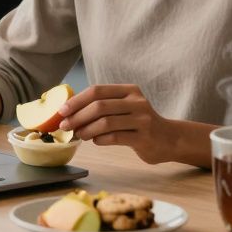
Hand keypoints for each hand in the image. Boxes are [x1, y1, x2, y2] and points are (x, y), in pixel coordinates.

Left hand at [58, 84, 180, 163]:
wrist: (170, 139)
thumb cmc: (140, 123)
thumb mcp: (125, 107)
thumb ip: (104, 106)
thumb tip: (69, 112)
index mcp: (129, 90)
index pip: (97, 91)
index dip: (76, 100)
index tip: (61, 111)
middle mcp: (137, 102)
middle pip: (99, 106)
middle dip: (77, 116)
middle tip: (65, 126)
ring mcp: (142, 119)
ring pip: (105, 123)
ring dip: (86, 130)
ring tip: (79, 135)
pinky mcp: (143, 137)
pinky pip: (114, 137)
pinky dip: (100, 140)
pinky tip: (95, 141)